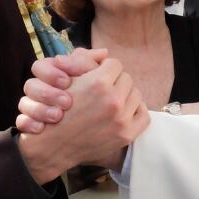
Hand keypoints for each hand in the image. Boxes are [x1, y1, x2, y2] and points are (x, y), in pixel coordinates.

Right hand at [15, 55, 148, 181]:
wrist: (54, 145)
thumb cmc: (58, 109)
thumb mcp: (66, 79)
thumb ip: (84, 61)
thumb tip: (105, 53)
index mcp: (98, 82)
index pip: (115, 64)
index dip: (105, 68)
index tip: (99, 76)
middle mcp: (113, 100)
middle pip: (126, 78)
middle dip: (116, 82)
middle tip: (104, 90)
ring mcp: (122, 119)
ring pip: (136, 94)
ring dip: (125, 96)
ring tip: (112, 102)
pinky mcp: (127, 134)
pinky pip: (144, 115)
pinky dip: (136, 112)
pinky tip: (124, 112)